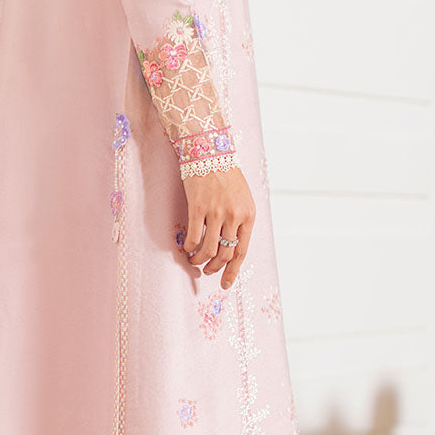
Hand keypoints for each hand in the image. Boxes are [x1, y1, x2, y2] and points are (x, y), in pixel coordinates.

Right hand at [182, 167, 254, 287]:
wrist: (210, 151)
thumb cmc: (226, 175)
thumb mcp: (243, 198)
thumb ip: (240, 220)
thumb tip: (231, 245)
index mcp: (248, 215)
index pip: (241, 251)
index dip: (232, 271)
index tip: (226, 283)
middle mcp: (234, 216)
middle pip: (224, 254)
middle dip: (214, 267)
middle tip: (206, 271)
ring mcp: (216, 212)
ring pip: (208, 250)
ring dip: (199, 260)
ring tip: (194, 260)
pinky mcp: (198, 208)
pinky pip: (193, 237)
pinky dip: (189, 247)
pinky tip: (186, 248)